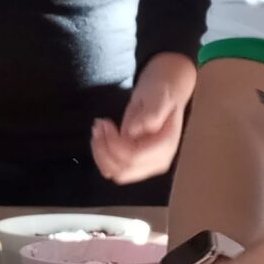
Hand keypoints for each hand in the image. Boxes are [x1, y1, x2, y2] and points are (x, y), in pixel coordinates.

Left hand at [93, 53, 194, 184]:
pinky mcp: (136, 162)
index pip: (133, 158)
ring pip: (116, 173)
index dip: (114, 144)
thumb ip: (151, 114)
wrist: (165, 90)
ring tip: (98, 129)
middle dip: (104, 151)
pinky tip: (101, 137)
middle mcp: (157, 161)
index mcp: (165, 147)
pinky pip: (114, 169)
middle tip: (98, 126)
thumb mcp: (158, 96)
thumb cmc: (162, 91)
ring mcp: (147, 164)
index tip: (106, 123)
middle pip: (123, 171)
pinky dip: (102, 156)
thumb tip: (135, 131)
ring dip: (101, 154)